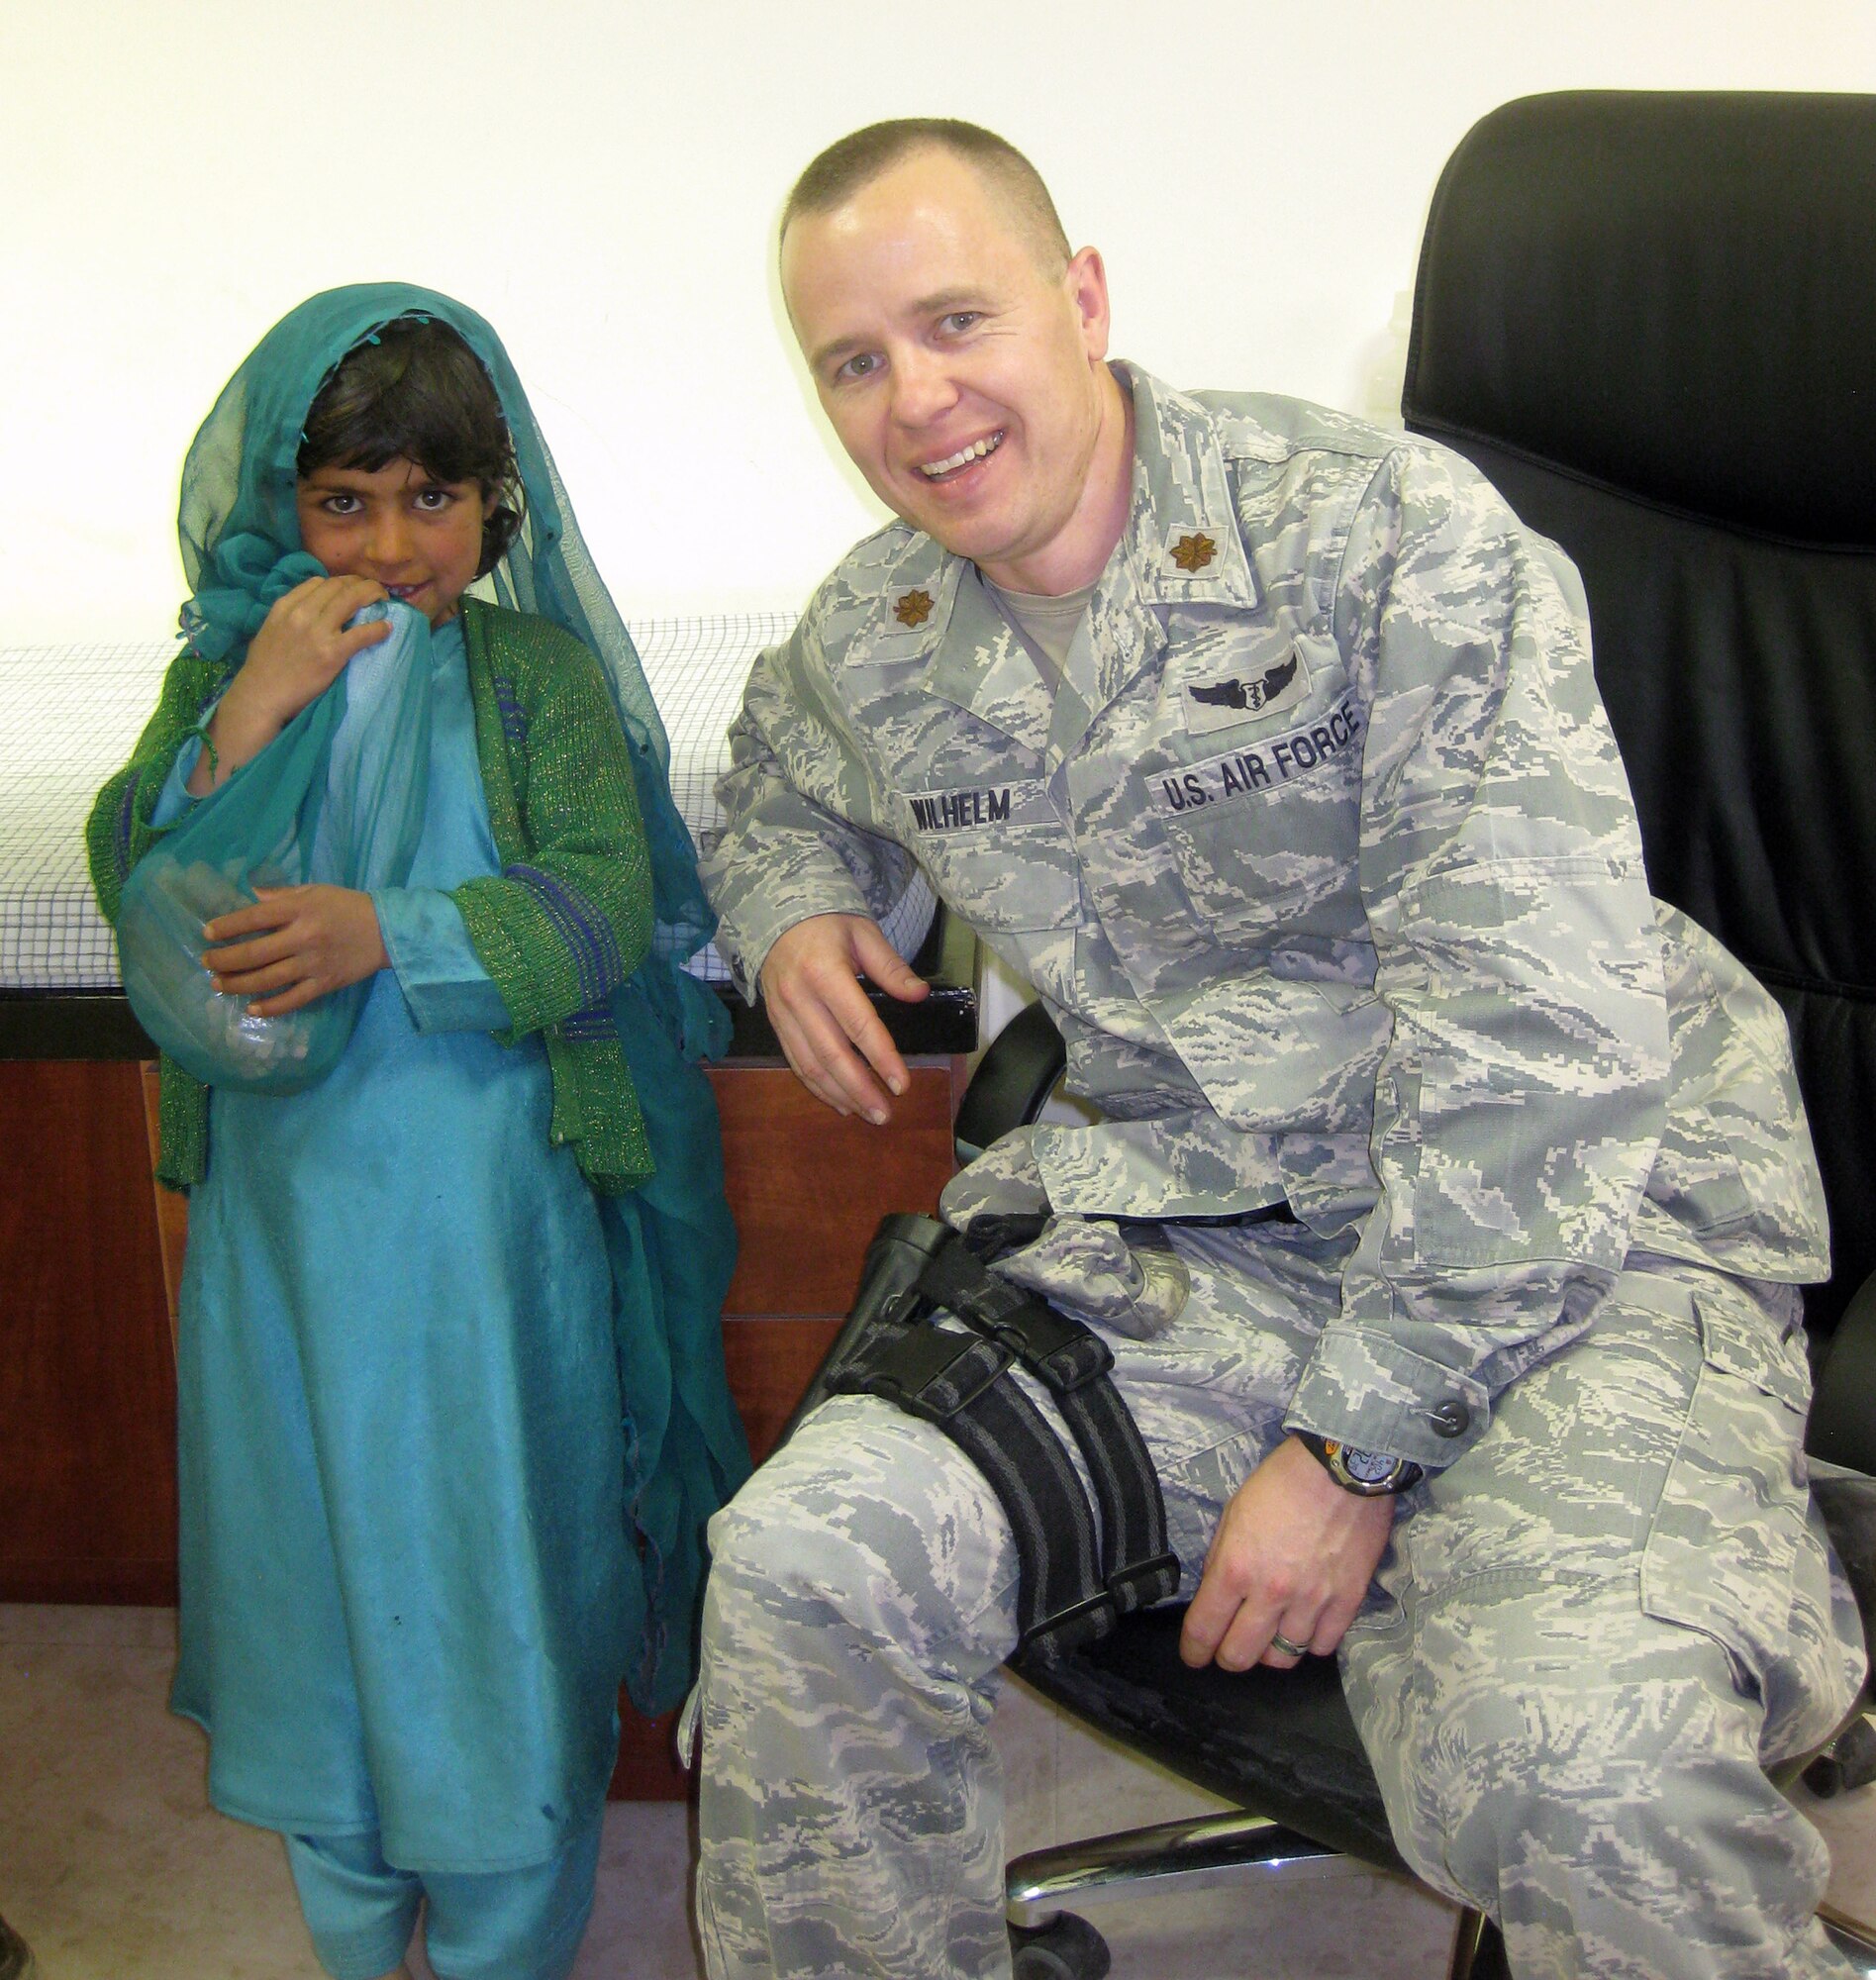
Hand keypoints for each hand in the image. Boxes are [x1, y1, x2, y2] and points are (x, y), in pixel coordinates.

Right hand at [189, 577, 389, 793]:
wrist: (261, 695)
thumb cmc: (264, 666)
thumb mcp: (270, 628)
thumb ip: (290, 613)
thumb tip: (313, 606)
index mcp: (285, 606)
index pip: (318, 582)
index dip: (340, 582)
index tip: (351, 588)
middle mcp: (301, 613)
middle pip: (338, 586)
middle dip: (360, 584)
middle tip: (374, 590)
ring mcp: (317, 632)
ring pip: (351, 600)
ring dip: (372, 594)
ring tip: (383, 599)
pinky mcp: (331, 653)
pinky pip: (361, 633)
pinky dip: (378, 628)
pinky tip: (387, 628)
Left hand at [202, 885, 388, 1017]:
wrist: (387, 931)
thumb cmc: (347, 906)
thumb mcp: (315, 891)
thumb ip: (282, 895)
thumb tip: (252, 895)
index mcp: (300, 910)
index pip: (254, 917)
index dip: (227, 926)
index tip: (207, 932)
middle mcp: (304, 937)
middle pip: (255, 953)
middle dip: (224, 959)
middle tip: (206, 962)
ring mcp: (314, 964)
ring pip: (268, 979)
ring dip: (238, 984)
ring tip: (218, 984)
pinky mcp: (325, 983)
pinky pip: (293, 999)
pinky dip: (271, 1006)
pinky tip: (251, 1008)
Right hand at [759, 912, 928, 1123]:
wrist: (773, 916)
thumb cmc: (826, 923)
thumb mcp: (863, 933)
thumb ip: (891, 967)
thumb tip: (919, 994)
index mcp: (824, 972)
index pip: (858, 1023)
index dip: (881, 1057)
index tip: (901, 1084)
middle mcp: (799, 997)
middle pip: (831, 1053)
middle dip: (860, 1088)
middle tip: (885, 1114)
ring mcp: (782, 1014)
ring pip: (810, 1065)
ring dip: (839, 1094)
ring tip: (867, 1114)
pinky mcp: (775, 1024)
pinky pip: (795, 1062)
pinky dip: (817, 1087)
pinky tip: (839, 1102)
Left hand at [1179, 1435, 1394, 1672]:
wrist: (1342, 1467)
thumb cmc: (1281, 1482)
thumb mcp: (1234, 1513)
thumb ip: (1221, 1558)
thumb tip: (1216, 1595)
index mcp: (1235, 1567)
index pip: (1205, 1630)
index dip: (1194, 1650)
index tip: (1194, 1655)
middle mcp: (1271, 1593)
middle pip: (1240, 1656)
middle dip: (1228, 1658)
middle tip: (1229, 1649)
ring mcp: (1311, 1602)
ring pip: (1283, 1659)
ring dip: (1270, 1651)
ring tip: (1269, 1636)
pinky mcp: (1346, 1602)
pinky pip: (1322, 1647)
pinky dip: (1309, 1642)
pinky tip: (1304, 1626)